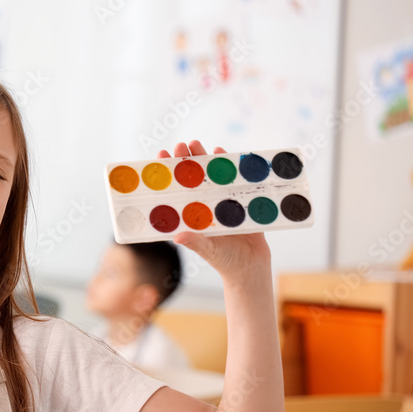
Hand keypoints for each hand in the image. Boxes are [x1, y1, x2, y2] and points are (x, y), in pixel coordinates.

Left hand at [157, 140, 270, 281]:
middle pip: (192, 179)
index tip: (159, 157)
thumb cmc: (225, 262)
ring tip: (196, 143)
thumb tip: (178, 237)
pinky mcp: (241, 201)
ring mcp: (222, 202)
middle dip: (185, 161)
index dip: (167, 175)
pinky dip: (229, 165)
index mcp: (192, 215)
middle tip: (179, 145)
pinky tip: (222, 152)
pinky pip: (234, 180)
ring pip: (211, 176)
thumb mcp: (209, 251)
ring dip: (204, 159)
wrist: (252, 268)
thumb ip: (196, 243)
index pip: (175, 191)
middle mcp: (204, 206)